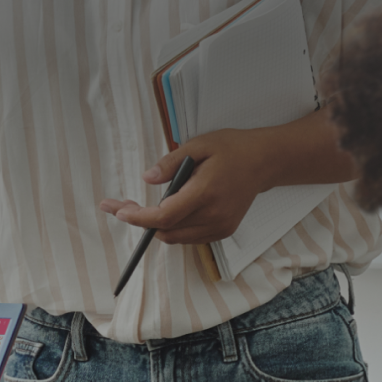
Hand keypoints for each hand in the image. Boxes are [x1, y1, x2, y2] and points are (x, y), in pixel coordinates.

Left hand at [97, 127, 280, 244]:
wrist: (263, 162)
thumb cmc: (232, 149)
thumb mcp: (198, 144)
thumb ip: (170, 162)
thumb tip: (147, 178)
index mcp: (206, 192)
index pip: (166, 216)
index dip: (139, 218)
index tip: (118, 211)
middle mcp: (214, 215)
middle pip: (167, 230)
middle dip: (141, 221)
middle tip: (121, 205)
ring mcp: (220, 226)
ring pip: (176, 237)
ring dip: (156, 226)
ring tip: (140, 207)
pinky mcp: (223, 231)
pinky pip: (189, 237)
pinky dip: (173, 227)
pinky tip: (167, 210)